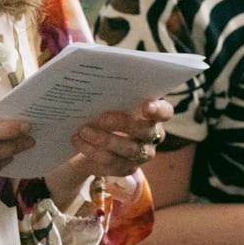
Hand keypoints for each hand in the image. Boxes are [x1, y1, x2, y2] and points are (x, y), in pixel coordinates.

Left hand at [47, 99, 175, 193]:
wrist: (88, 142)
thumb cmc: (102, 113)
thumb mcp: (107, 102)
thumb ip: (109, 94)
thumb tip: (89, 76)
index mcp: (153, 116)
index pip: (165, 112)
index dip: (158, 110)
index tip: (145, 106)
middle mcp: (152, 136)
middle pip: (145, 132)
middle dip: (123, 124)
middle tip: (101, 118)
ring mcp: (141, 154)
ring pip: (128, 150)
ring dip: (104, 139)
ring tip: (83, 131)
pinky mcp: (125, 168)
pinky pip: (111, 162)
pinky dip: (92, 151)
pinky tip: (78, 141)